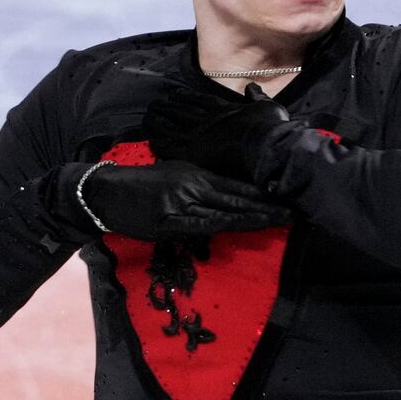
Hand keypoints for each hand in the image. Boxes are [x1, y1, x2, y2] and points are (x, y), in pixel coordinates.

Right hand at [74, 159, 288, 239]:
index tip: (285, 196)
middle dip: (266, 206)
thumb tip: (230, 191)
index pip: (236, 183)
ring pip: (224, 210)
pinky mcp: (169, 220)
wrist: (107, 191)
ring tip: (278, 221)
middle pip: (237, 196)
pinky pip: (201, 224)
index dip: (262, 192)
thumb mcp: (176, 175)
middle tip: (293, 211)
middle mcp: (193, 184)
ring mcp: (182, 202)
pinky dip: (224, 224)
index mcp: (197, 173)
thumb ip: (203, 182)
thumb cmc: (144, 185)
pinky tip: (242, 226)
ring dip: (253, 217)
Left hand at [143, 83, 290, 184]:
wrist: (264, 144)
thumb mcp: (267, 105)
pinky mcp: (194, 154)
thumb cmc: (269, 126)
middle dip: (166, 107)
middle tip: (154, 104)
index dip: (185, 96)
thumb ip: (256, 96)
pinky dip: (161, 144)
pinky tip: (151, 141)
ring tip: (147, 118)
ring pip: (172, 127)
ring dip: (158, 121)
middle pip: (181, 111)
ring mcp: (198, 136)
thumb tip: (251, 87)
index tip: (174, 94)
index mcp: (223, 109)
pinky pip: (172, 148)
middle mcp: (207, 120)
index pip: (199, 100)